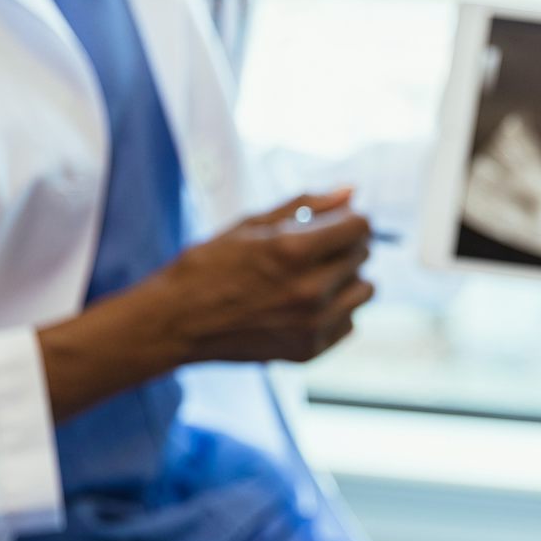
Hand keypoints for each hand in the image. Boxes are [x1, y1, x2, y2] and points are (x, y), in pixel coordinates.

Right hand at [155, 188, 375, 364]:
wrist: (176, 321)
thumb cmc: (208, 266)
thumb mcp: (251, 225)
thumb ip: (307, 206)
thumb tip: (351, 191)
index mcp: (294, 251)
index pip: (359, 227)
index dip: (350, 219)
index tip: (338, 221)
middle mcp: (310, 291)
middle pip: (362, 256)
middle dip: (344, 246)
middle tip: (313, 249)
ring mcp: (312, 325)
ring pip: (364, 291)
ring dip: (346, 279)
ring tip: (313, 276)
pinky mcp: (309, 350)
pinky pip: (349, 322)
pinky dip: (335, 310)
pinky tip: (304, 304)